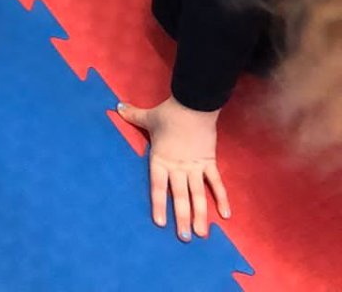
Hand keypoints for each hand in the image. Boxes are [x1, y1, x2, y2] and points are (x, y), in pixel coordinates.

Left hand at [115, 97, 227, 240]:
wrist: (193, 104)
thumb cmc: (169, 113)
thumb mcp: (148, 116)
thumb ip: (133, 115)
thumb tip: (116, 107)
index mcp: (161, 159)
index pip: (158, 186)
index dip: (159, 204)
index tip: (160, 223)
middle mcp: (178, 167)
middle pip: (179, 196)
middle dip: (182, 218)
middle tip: (184, 238)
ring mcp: (195, 166)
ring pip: (198, 195)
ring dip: (200, 214)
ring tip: (202, 233)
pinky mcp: (209, 162)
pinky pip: (216, 183)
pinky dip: (221, 198)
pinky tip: (225, 214)